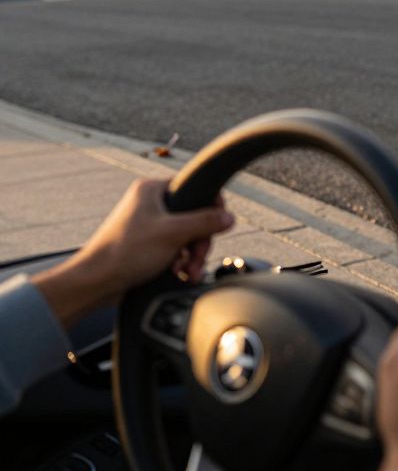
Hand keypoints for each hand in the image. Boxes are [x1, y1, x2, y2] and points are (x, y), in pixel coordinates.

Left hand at [32, 178, 234, 326]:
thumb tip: (229, 217)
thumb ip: (205, 222)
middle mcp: (150, 203)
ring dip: (192, 256)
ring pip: (186, 235)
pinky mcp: (147, 244)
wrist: (95, 282)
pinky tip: (179, 273)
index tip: (217, 225)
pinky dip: (181, 261)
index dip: (211, 207)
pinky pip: (175, 248)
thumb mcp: (173, 234)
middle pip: (194, 216)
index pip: (195, 188)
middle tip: (197, 258)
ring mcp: (148, 224)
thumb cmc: (125, 252)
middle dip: (200, 242)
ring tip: (187, 271)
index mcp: (152, 190)